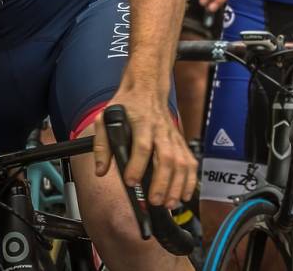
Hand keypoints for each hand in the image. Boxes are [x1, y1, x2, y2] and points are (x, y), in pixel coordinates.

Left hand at [91, 85, 195, 207]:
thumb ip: (101, 145)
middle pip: (167, 158)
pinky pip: (190, 162)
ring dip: (178, 184)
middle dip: (162, 182)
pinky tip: (185, 193)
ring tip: (170, 202)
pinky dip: (190, 179)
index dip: (137, 165)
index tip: (131, 182)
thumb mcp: (105, 118)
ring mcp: (173, 137)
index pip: (142, 146)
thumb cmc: (128, 104)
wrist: (148, 89)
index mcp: (142, 123)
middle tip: (154, 201)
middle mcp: (161, 131)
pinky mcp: (180, 142)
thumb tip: (101, 170)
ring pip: (181, 162)